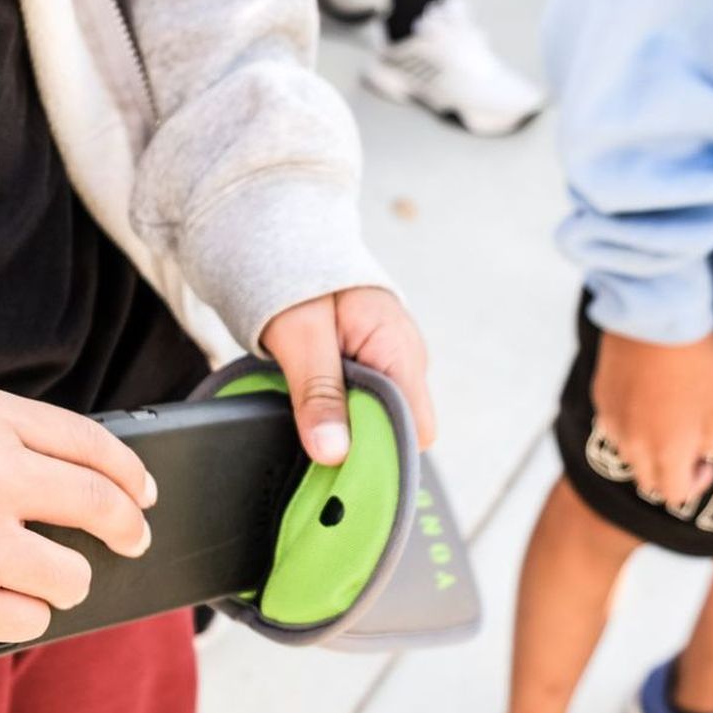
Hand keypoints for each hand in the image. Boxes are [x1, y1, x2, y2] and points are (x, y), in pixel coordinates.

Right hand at [0, 386, 155, 641]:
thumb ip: (29, 438)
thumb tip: (115, 486)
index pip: (92, 445)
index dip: (131, 474)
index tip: (144, 493)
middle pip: (98, 508)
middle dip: (128, 528)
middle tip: (133, 540)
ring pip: (72, 576)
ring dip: (69, 578)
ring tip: (42, 571)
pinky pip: (32, 619)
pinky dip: (23, 610)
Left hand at [260, 287, 435, 465]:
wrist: (295, 248)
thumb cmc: (299, 282)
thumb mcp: (300, 339)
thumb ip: (318, 394)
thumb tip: (332, 452)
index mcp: (398, 350)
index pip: (417, 430)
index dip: (382, 453)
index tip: (341, 464)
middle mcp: (407, 360)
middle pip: (401, 431)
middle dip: (361, 446)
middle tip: (316, 447)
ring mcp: (394, 364)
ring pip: (383, 421)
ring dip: (349, 430)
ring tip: (312, 422)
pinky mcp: (376, 366)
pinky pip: (369, 405)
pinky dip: (343, 415)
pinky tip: (317, 409)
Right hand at [592, 330, 712, 505]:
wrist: (657, 317)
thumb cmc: (699, 363)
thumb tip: (702, 454)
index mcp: (667, 453)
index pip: (675, 495)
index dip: (695, 483)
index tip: (705, 459)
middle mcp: (634, 446)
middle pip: (648, 480)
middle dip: (669, 471)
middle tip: (688, 442)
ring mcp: (612, 422)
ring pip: (629, 454)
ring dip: (648, 448)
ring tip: (666, 416)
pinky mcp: (601, 398)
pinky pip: (615, 426)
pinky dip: (631, 424)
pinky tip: (647, 396)